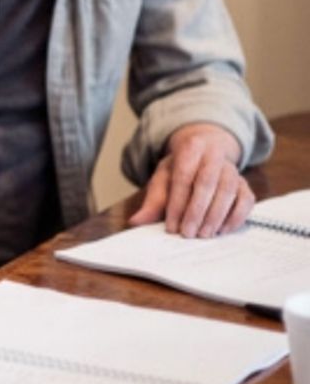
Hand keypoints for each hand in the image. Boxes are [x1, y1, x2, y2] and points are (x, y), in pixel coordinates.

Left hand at [129, 123, 253, 237]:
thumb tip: (136, 221)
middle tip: (188, 233)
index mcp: (190, 148)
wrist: (206, 155)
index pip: (183, 176)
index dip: (177, 203)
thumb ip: (152, 200)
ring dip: (216, 216)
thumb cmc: (180, 170)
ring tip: (203, 235)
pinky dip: (235, 217)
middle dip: (196, 211)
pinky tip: (222, 230)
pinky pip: (246, 200)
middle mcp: (215, 156)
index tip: (171, 226)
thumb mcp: (163, 178)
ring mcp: (233, 169)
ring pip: (228, 191)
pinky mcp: (245, 184)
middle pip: (207, 183)